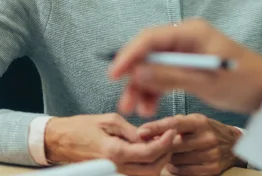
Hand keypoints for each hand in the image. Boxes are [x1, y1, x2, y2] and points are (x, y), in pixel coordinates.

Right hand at [44, 113, 174, 175]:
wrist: (60, 142)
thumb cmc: (81, 128)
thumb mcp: (110, 121)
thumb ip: (132, 131)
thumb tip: (149, 137)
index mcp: (114, 153)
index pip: (149, 153)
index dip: (165, 142)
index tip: (173, 130)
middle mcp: (115, 167)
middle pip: (152, 170)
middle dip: (166, 153)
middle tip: (171, 137)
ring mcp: (114, 172)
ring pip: (146, 174)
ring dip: (158, 159)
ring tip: (162, 141)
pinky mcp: (113, 172)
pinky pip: (136, 172)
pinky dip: (147, 163)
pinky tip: (149, 148)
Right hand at [109, 19, 261, 116]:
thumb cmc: (243, 81)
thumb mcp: (205, 81)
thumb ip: (171, 76)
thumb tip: (137, 72)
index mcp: (192, 32)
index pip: (151, 38)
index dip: (129, 55)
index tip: (113, 76)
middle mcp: (187, 37)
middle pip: (150, 52)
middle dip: (135, 77)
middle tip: (126, 103)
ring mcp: (189, 50)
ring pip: (155, 66)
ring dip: (144, 86)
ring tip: (140, 110)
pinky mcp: (191, 64)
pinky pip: (166, 73)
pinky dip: (157, 88)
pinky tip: (151, 105)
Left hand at [139, 114, 244, 175]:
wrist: (233, 144)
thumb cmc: (207, 130)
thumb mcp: (194, 121)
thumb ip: (174, 124)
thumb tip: (146, 132)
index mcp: (201, 122)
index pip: (175, 124)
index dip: (157, 128)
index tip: (141, 131)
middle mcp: (207, 137)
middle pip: (173, 146)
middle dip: (162, 147)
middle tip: (156, 146)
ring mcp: (210, 154)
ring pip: (177, 161)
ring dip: (169, 159)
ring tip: (173, 154)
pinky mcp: (212, 169)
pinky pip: (184, 172)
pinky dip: (177, 169)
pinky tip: (179, 163)